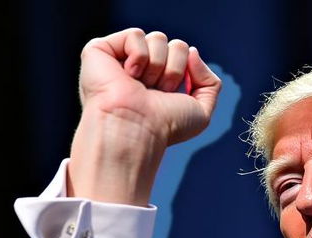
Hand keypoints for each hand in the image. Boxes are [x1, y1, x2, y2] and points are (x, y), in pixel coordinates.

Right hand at [68, 28, 221, 204]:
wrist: (137, 129)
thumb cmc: (165, 126)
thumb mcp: (201, 111)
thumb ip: (209, 82)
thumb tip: (192, 51)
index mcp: (162, 80)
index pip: (185, 56)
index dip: (186, 73)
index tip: (173, 95)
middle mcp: (143, 68)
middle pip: (176, 45)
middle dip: (174, 70)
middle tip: (158, 91)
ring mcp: (122, 58)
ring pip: (158, 38)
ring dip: (158, 65)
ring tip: (142, 85)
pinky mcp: (102, 50)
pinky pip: (135, 35)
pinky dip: (139, 56)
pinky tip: (128, 74)